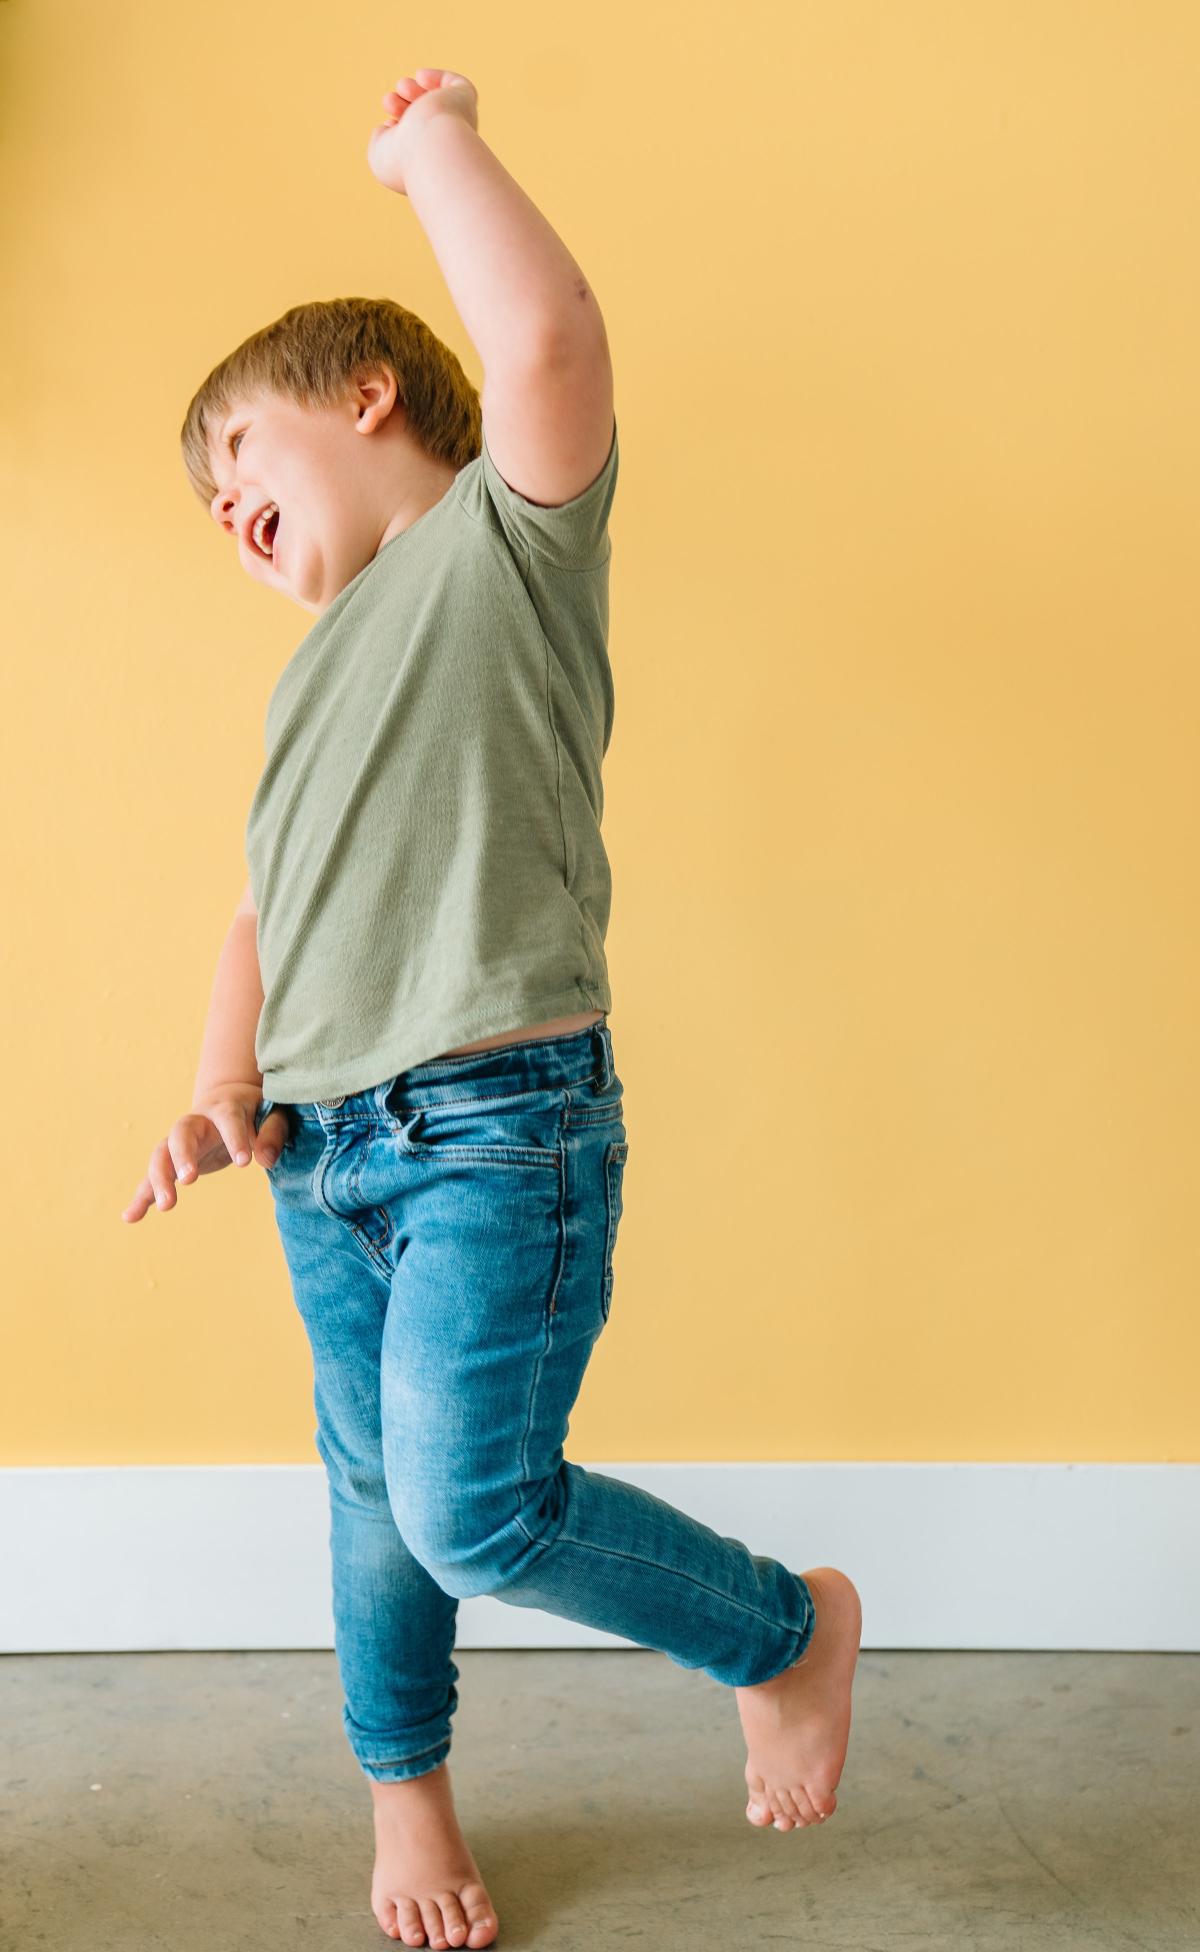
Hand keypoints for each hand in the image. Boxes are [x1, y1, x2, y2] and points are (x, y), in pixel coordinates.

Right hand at [121, 1084, 286, 1222]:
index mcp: (225, 1108)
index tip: (244, 1162)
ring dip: (159, 1179)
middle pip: (181, 1133)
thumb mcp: (273, 1115)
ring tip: (167, 1205)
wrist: (226, 1101)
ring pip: (161, 1154)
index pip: (228, 1119)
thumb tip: (265, 1160)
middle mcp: (197, 1122)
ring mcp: (180, 1141)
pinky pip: (152, 1177)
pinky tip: (130, 1217)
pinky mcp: (172, 1161)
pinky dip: (141, 1196)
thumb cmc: (255, 1111)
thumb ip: (272, 1134)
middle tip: (189, 1180)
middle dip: (182, 1154)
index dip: (235, 1137)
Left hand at [366, 67, 478, 195]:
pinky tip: (421, 77)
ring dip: (412, 89)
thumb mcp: (380, 155)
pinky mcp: (465, 100)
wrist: (432, 150)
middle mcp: (448, 144)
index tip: (387, 125)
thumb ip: (381, 140)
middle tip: (389, 101)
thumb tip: (388, 126)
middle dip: (400, 105)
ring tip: (403, 88)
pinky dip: (436, 77)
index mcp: (430, 161)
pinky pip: (456, 84)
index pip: (413, 141)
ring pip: (436, 100)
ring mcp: (459, 122)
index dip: (395, 129)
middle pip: (423, 119)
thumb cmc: (404, 160)